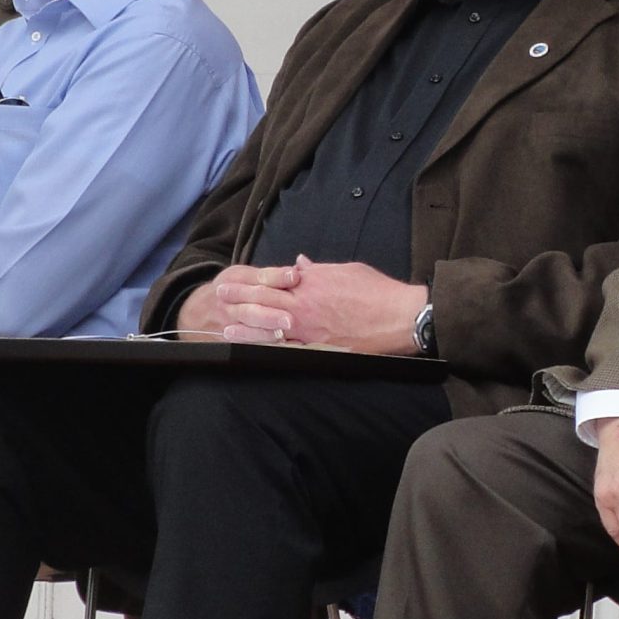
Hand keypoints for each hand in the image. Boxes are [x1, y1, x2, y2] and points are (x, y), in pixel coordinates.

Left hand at [175, 262, 428, 353]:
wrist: (399, 316)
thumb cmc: (377, 290)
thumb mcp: (346, 270)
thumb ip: (318, 269)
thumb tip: (299, 264)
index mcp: (311, 282)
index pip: (272, 279)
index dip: (249, 280)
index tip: (232, 280)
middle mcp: (305, 305)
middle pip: (264, 301)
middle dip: (239, 299)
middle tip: (219, 298)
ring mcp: (310, 329)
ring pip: (270, 329)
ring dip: (246, 329)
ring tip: (226, 329)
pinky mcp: (320, 349)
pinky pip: (290, 351)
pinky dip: (271, 351)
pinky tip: (257, 354)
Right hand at [176, 265, 303, 341]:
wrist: (197, 312)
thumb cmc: (231, 290)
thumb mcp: (243, 276)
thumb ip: (270, 275)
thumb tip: (297, 272)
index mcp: (235, 280)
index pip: (258, 279)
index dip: (277, 278)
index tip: (295, 277)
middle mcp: (230, 302)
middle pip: (250, 308)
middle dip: (270, 314)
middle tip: (289, 319)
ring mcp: (227, 324)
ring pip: (246, 330)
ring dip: (265, 334)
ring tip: (282, 335)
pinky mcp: (228, 340)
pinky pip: (245, 345)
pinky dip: (262, 346)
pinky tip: (279, 347)